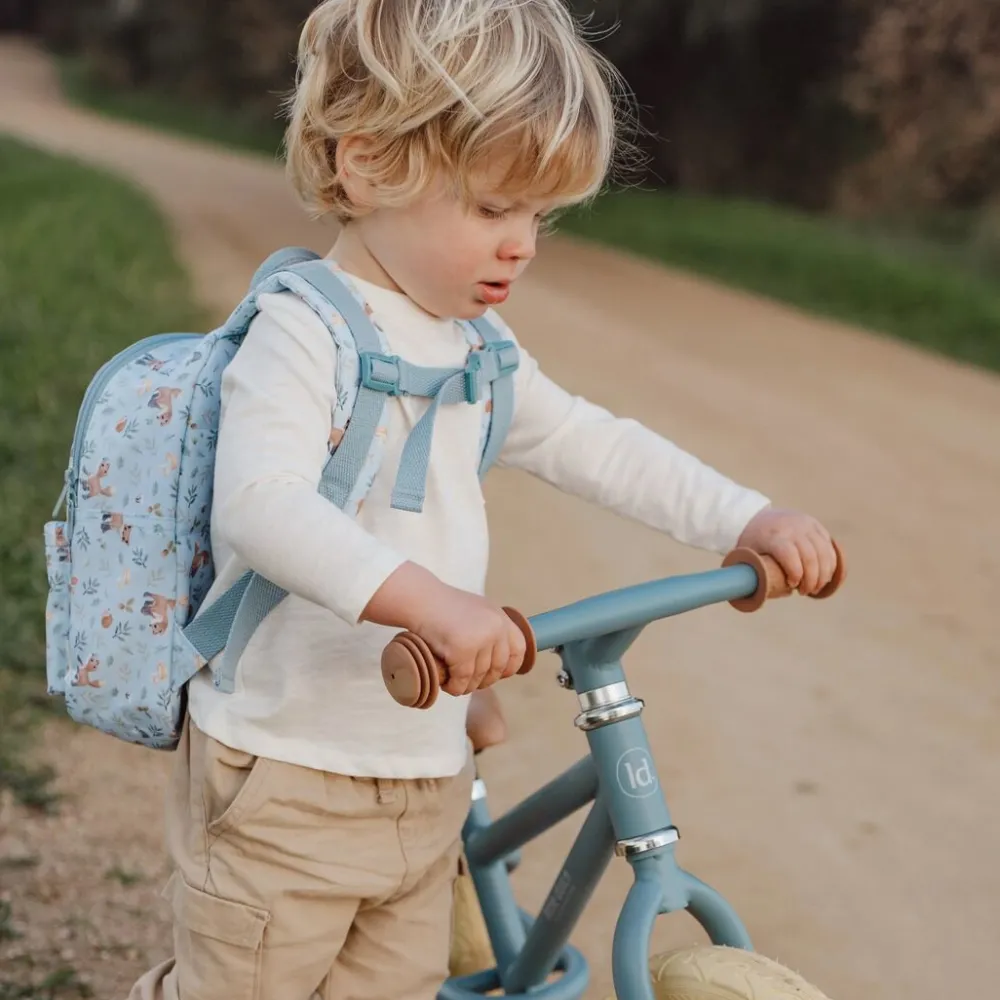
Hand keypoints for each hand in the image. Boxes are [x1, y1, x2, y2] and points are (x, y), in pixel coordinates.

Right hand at [361, 562, 525, 695]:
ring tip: (453, 682)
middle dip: (483, 681)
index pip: (518, 650)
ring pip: (479, 677)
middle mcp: (495, 627)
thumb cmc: (441, 606)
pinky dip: (454, 687)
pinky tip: (446, 684)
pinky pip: (462, 679)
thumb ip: (487, 629)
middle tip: (467, 682)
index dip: (509, 667)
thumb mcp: (474, 611)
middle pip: (498, 668)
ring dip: (466, 685)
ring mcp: (480, 638)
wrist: (419, 599)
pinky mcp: (462, 650)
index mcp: (500, 617)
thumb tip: (495, 661)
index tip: (495, 675)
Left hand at [735, 506, 836, 595]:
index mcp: (772, 535)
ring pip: (824, 553)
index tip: (792, 586)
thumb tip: (784, 592)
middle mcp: (792, 527)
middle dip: (811, 580)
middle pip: (810, 557)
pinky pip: (829, 547)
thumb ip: (759, 576)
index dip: (795, 574)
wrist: (756, 517)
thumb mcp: (747, 556)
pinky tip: (824, 576)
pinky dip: (829, 564)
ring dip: (823, 575)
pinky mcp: (816, 525)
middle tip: (804, 592)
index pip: (789, 555)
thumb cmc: (752, 543)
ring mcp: (806, 524)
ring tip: (815, 588)